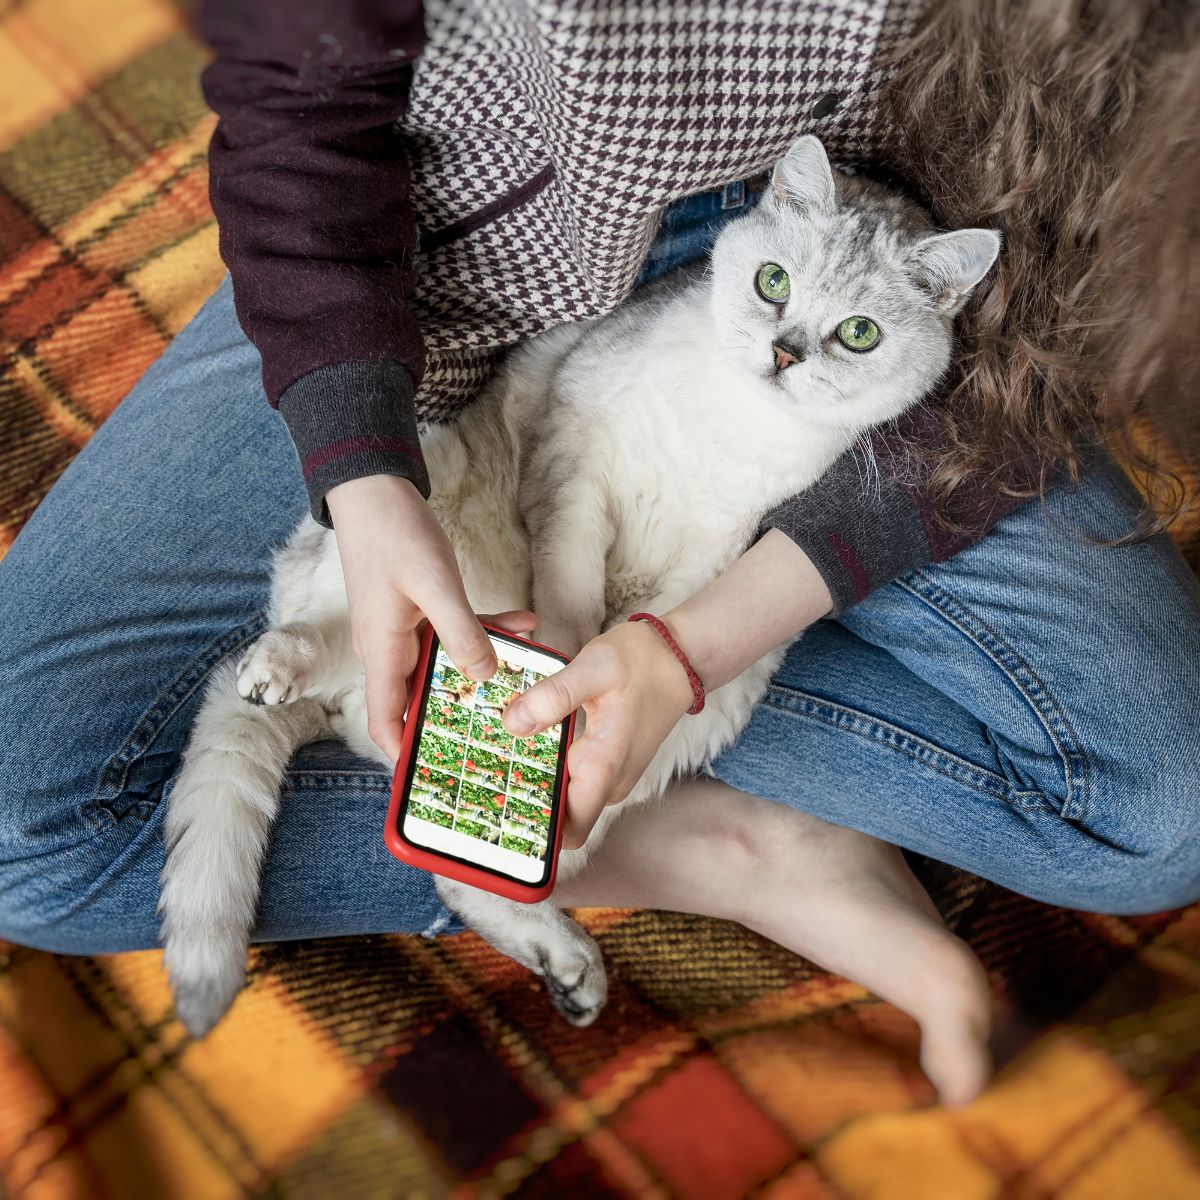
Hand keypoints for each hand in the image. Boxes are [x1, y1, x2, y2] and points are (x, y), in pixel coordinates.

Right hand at [326, 474, 516, 762]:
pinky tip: (522, 625)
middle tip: (500, 730)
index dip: (404, 753)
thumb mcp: (435, 584)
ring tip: (527, 671)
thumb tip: (482, 677)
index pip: (384, 720)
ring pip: (443, 663)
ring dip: (481, 667)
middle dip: (456, 715)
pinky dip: (482, 632)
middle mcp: (387, 647)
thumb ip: (462, 632)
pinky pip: (451, 632)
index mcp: (381, 651)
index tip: (432, 775)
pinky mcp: (415, 609)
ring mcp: (401, 629)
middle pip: (419, 699)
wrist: (372, 488)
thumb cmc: (393, 533)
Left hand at [502, 619, 695, 847]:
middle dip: (525, 802)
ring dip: (535, 782)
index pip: (569, 831)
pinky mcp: (607, 765)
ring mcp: (609, 776)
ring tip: (495, 759)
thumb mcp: (594, 668)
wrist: (679, 657)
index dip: (536, 833)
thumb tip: (513, 724)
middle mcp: (608, 782)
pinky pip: (572, 780)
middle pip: (559, 817)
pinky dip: (548, 767)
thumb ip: (553, 696)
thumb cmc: (642, 662)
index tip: (500, 815)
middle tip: (483, 778)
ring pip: (564, 799)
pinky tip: (524, 743)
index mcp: (604, 767)